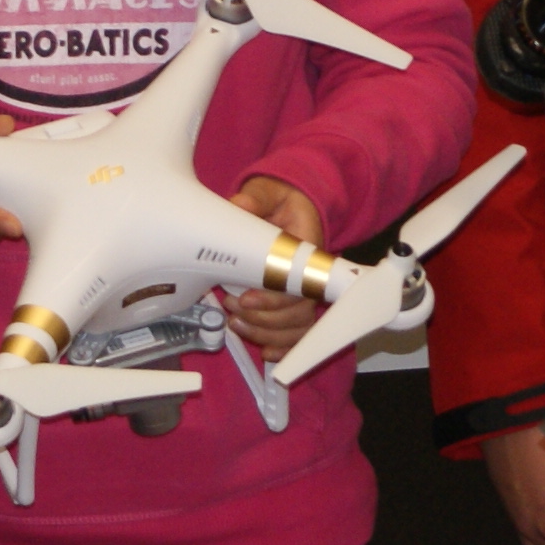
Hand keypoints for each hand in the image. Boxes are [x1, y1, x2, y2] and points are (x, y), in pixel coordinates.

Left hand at [221, 176, 326, 349]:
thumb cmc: (282, 201)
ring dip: (268, 333)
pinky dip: (285, 347)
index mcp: (307, 248)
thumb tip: (240, 205)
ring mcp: (304, 291)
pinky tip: (266, 352)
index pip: (298, 282)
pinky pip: (299, 333)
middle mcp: (311, 274)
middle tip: (234, 308)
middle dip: (264, 318)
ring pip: (298, 326)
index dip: (273, 298)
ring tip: (238, 325)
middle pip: (298, 311)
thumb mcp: (269, 192)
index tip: (246, 298)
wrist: (292, 206)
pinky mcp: (296, 303)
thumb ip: (256, 198)